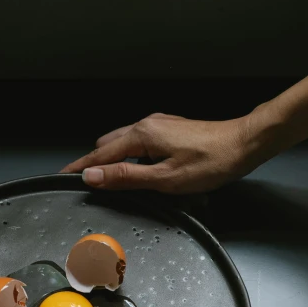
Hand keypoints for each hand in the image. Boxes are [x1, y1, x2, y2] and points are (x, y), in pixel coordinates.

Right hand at [60, 112, 267, 193]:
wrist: (245, 143)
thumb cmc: (211, 162)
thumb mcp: (164, 179)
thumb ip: (125, 177)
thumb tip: (91, 176)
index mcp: (142, 135)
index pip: (100, 154)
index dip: (80, 167)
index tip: (62, 176)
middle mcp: (147, 124)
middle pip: (108, 144)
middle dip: (94, 162)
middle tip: (85, 182)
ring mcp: (161, 125)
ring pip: (125, 141)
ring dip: (113, 158)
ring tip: (108, 179)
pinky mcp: (172, 129)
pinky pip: (140, 141)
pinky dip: (130, 154)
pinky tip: (138, 168)